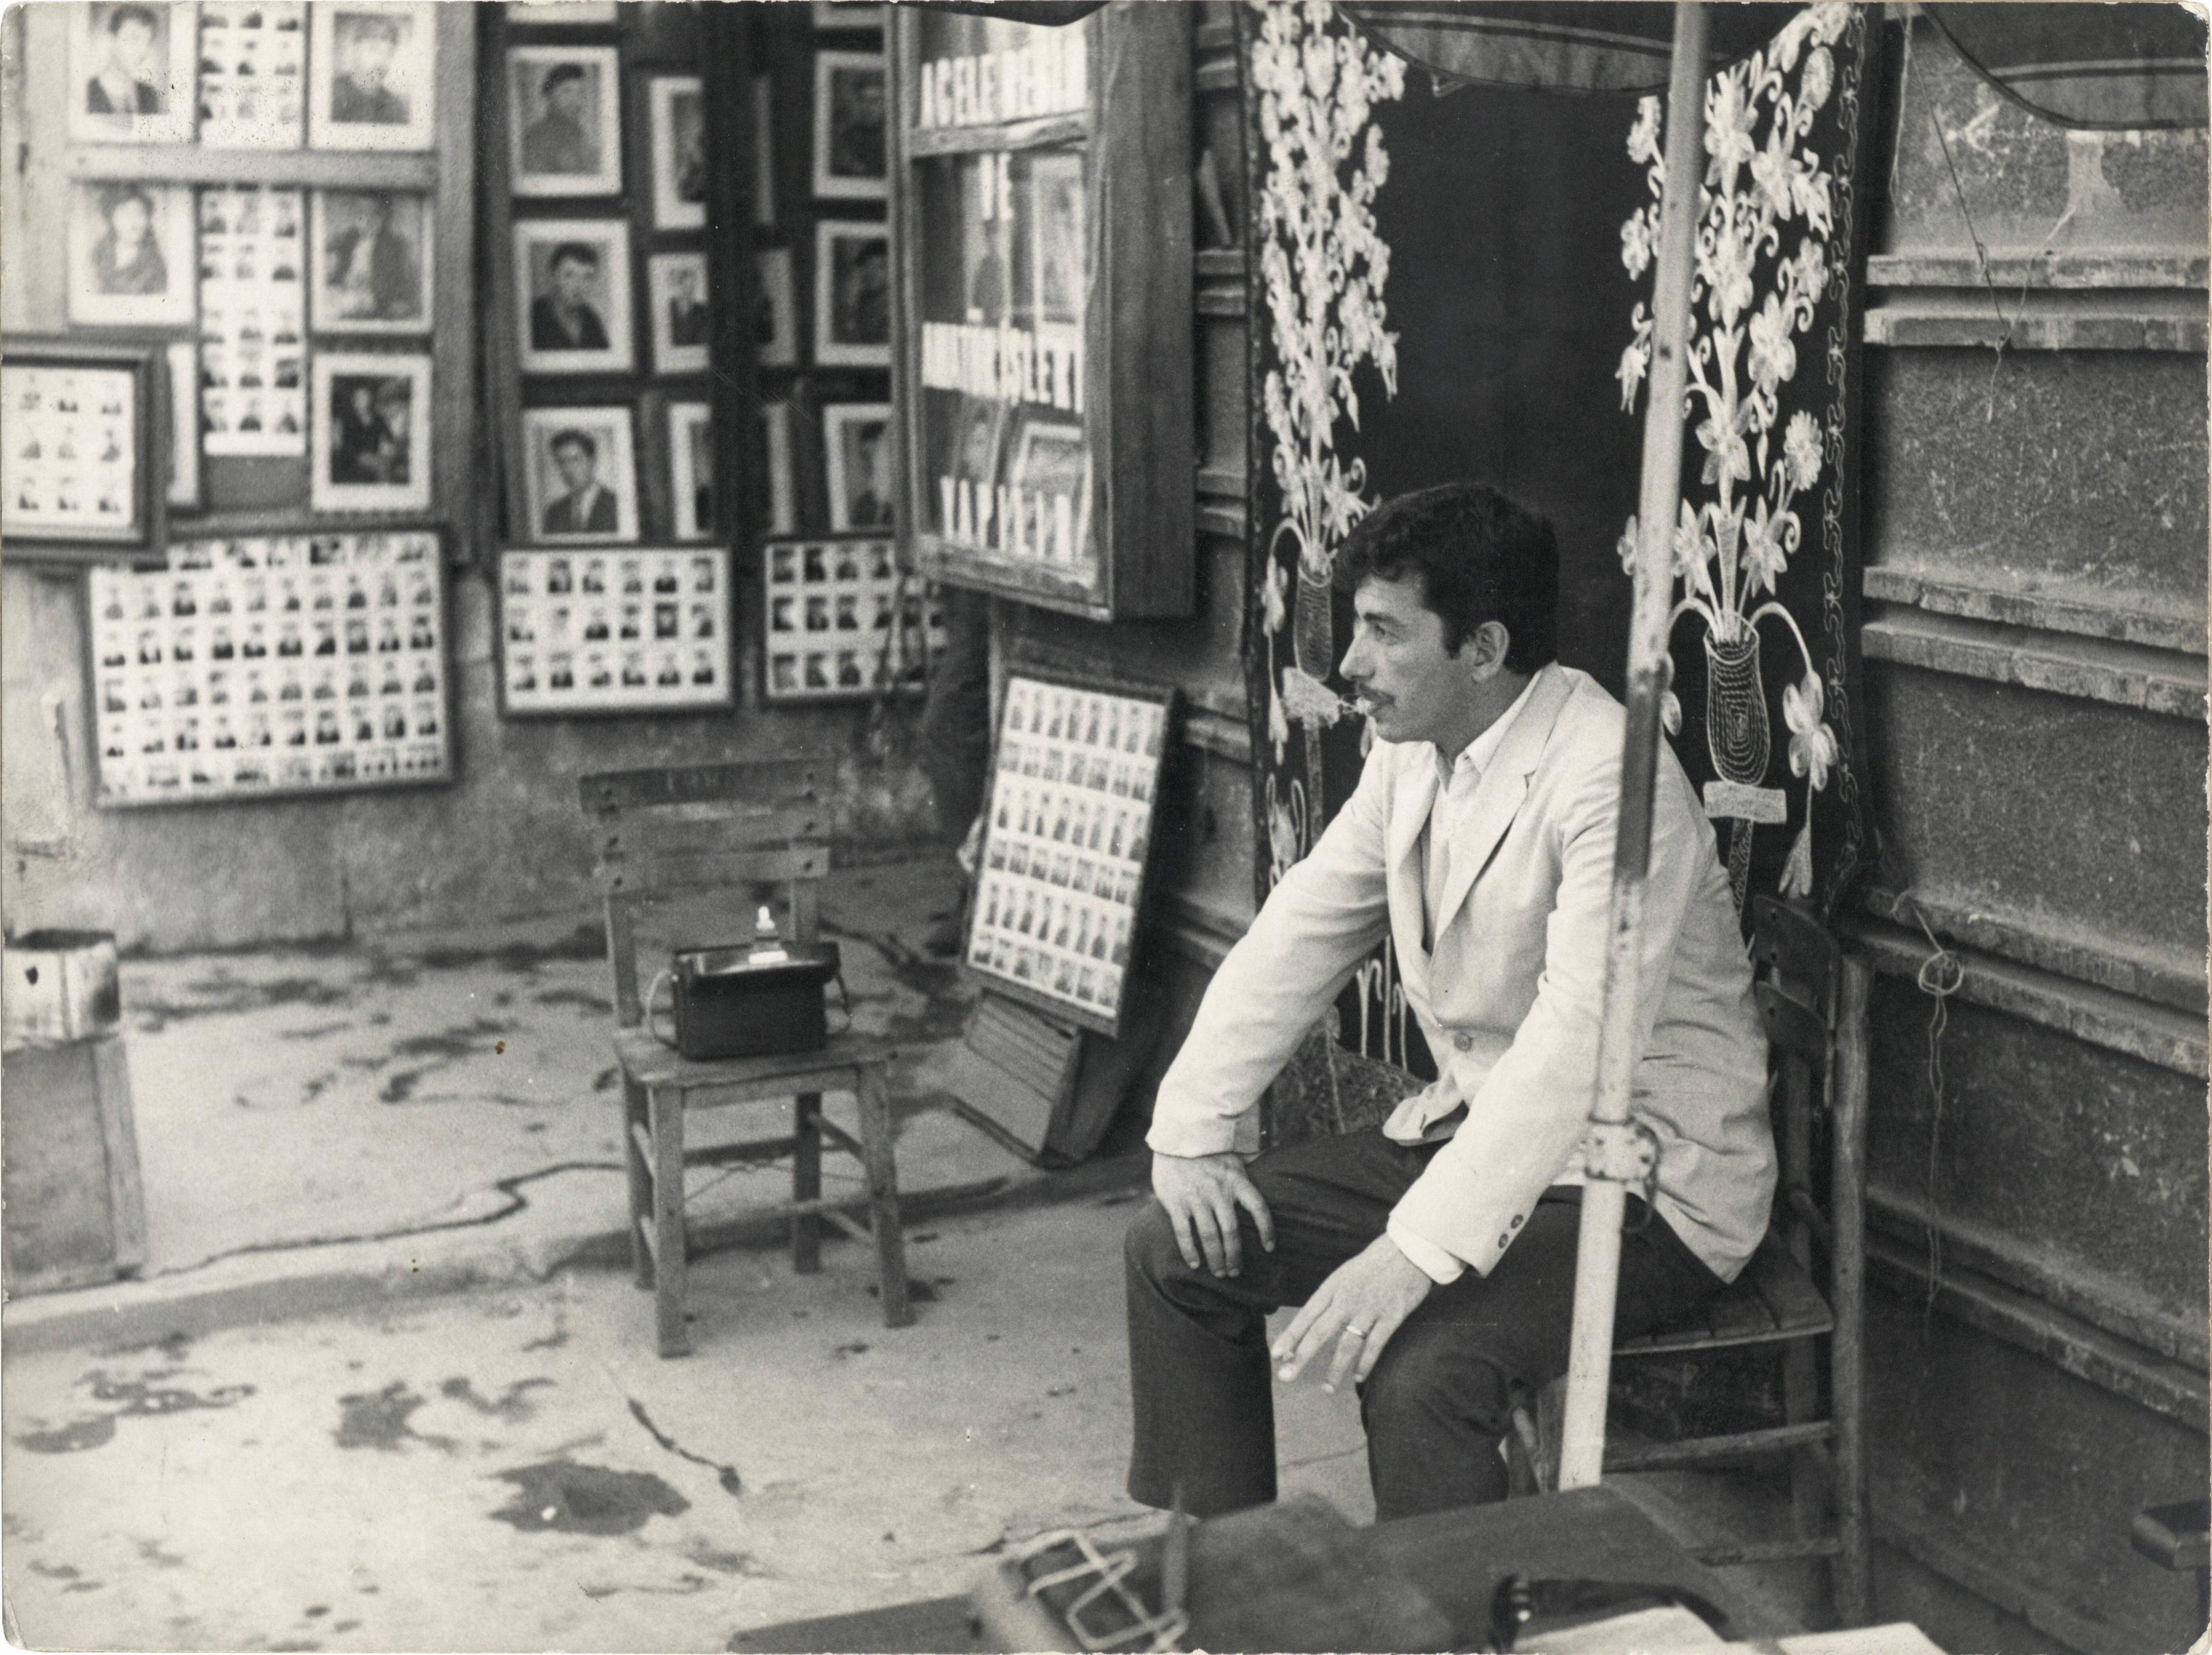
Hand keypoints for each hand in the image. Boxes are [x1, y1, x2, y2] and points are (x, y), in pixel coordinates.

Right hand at [1151, 1151, 1274, 1278]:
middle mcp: (1218, 1190)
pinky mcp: (1175, 1201)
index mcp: (1236, 1180)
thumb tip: (1280, 1151)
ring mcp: (1196, 1197)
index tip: (1270, 1248)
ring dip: (1215, 1257)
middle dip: (1234, 1255)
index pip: (1258, 1207)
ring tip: (1218, 1272)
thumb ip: (1253, 1163)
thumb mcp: (1234, 1156)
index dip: (1267, 1229)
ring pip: (1209, 1235)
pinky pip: (1184, 1231)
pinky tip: (1194, 1264)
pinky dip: (1189, 1250)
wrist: (1174, 1138)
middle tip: (1235, 1272)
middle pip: (1231, 1230)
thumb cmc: (1208, 1151)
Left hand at [1271, 1234, 1433, 1392]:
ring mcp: (1370, 1309)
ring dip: (1335, 1369)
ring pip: (1347, 1344)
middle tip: (1285, 1376)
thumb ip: (1331, 1299)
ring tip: (1327, 1389)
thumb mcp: (1346, 1274)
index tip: (1277, 1354)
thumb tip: (1313, 1324)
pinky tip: (1358, 1377)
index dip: (1291, 1336)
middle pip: (1320, 1332)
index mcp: (1333, 1286)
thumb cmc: (1375, 1263)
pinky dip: (1366, 1363)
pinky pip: (1375, 1345)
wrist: (1409, 1248)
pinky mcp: (1392, 1316)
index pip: (1307, 1314)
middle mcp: (1347, 1299)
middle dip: (1301, 1356)